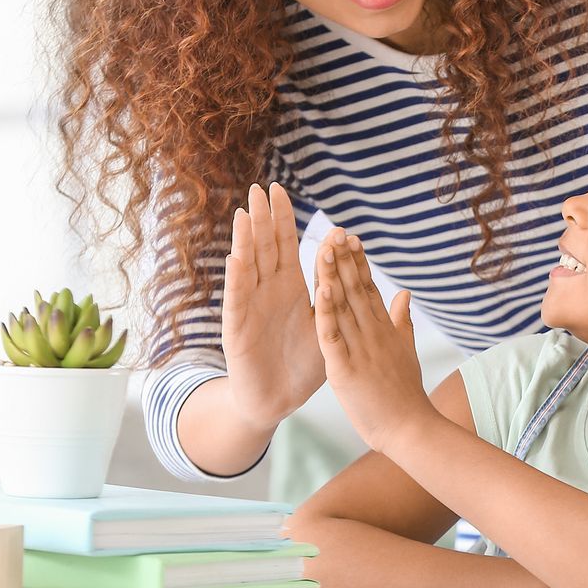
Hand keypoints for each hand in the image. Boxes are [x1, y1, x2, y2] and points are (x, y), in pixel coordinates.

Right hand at [218, 183, 323, 430]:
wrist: (279, 400)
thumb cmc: (302, 362)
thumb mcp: (325, 322)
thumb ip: (332, 291)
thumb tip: (349, 260)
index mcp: (290, 288)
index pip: (286, 245)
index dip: (284, 218)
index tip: (281, 189)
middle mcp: (268, 292)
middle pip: (265, 248)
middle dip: (264, 218)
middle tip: (261, 187)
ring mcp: (251, 307)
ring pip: (248, 267)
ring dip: (246, 240)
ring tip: (247, 212)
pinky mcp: (239, 328)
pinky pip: (238, 300)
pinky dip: (237, 279)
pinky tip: (237, 257)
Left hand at [312, 230, 437, 454]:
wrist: (411, 429)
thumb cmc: (406, 395)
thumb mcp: (406, 351)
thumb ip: (403, 320)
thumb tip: (405, 293)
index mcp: (385, 329)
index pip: (370, 288)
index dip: (359, 262)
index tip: (351, 238)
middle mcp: (374, 333)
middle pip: (356, 289)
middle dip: (344, 259)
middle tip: (335, 230)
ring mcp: (361, 349)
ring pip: (343, 306)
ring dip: (332, 275)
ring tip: (324, 247)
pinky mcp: (346, 368)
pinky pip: (333, 336)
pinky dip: (326, 313)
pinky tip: (321, 290)